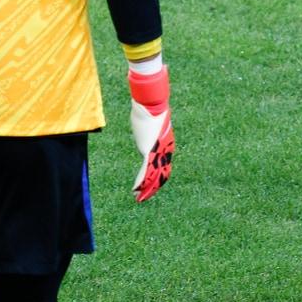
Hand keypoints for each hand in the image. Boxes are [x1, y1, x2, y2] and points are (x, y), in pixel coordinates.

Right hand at [128, 66, 173, 201]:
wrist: (151, 102)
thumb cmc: (150, 106)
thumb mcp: (149, 116)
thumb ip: (149, 117)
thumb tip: (148, 104)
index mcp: (165, 142)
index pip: (164, 163)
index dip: (160, 175)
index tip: (155, 183)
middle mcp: (164, 148)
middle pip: (162, 172)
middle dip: (155, 186)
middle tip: (148, 196)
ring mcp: (157, 150)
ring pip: (154, 175)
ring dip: (147, 188)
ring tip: (141, 198)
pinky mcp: (150, 150)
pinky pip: (146, 171)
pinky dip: (141, 182)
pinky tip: (136, 190)